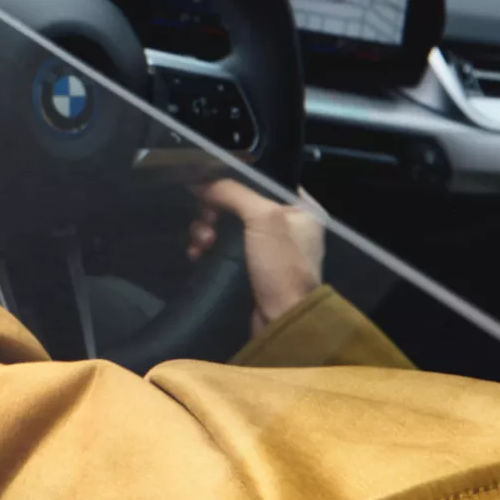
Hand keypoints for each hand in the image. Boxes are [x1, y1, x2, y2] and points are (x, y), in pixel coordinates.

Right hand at [187, 178, 325, 336]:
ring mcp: (266, 248)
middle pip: (239, 202)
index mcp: (301, 207)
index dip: (236, 178)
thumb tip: (199, 180)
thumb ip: (232, 192)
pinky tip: (197, 254)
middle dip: (215, 209)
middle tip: (207, 219)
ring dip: (206, 229)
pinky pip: (221, 247)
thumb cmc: (282, 265)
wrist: (281, 321)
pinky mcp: (248, 268)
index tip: (211, 181)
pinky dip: (207, 247)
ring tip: (202, 243)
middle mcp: (286, 224)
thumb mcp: (262, 218)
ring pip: (226, 225)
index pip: (264, 178)